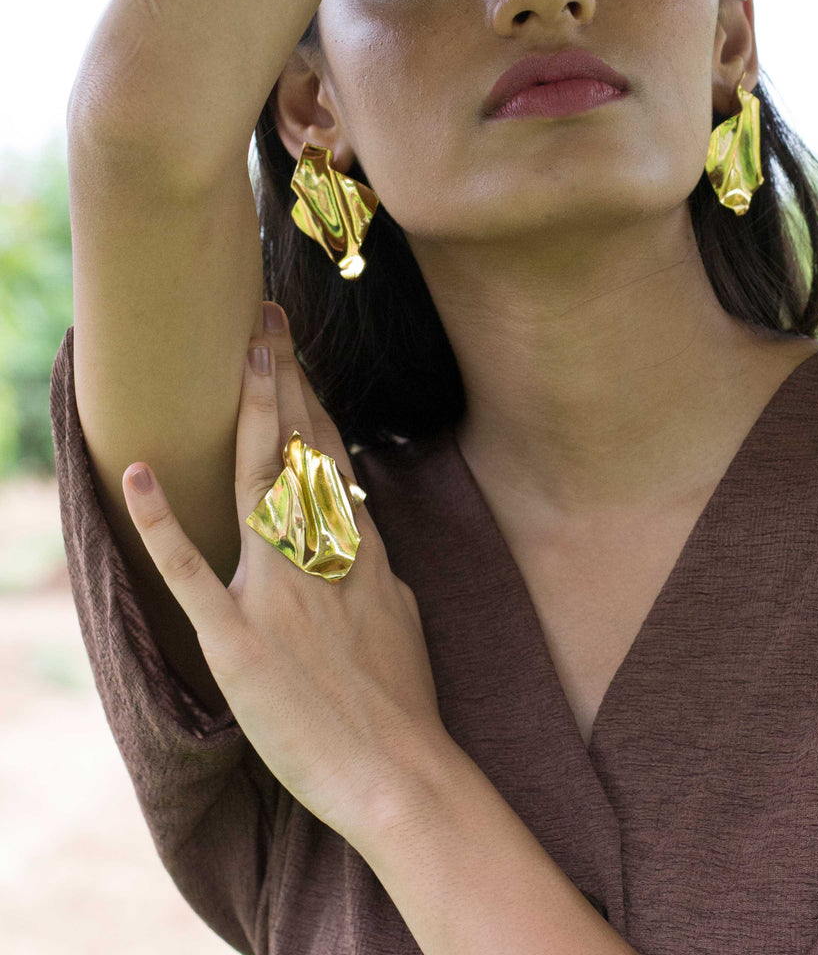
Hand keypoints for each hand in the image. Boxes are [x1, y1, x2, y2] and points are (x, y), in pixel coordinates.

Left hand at [121, 303, 446, 842]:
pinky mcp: (239, 637)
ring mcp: (280, 590)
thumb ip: (378, 574)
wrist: (400, 771)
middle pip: (301, 449)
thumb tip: (369, 548)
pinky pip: (192, 572)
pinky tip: (139, 475)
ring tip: (242, 353)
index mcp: (362, 552)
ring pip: (261, 483)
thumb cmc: (405, 707)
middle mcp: (324, 555)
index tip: (296, 354)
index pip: (333, 458)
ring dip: (251, 411)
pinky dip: (162, 523)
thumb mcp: (404, 619)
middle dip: (283, 379)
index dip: (311, 400)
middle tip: (266, 319)